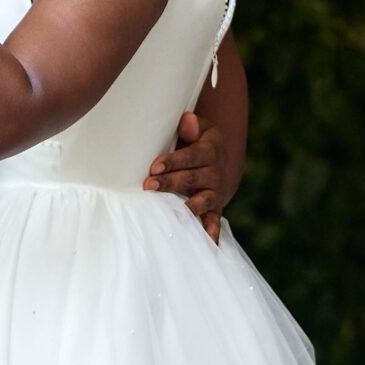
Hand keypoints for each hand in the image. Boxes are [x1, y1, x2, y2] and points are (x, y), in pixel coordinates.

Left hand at [144, 110, 222, 242]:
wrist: (215, 157)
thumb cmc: (195, 139)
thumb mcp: (197, 127)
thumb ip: (190, 125)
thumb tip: (188, 120)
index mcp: (209, 149)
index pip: (191, 156)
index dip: (173, 161)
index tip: (154, 166)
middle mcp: (215, 171)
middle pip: (193, 178)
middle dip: (170, 183)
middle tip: (148, 186)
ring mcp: (215, 190)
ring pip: (203, 199)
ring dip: (188, 207)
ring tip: (173, 213)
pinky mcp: (215, 206)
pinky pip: (215, 220)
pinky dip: (212, 232)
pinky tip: (208, 245)